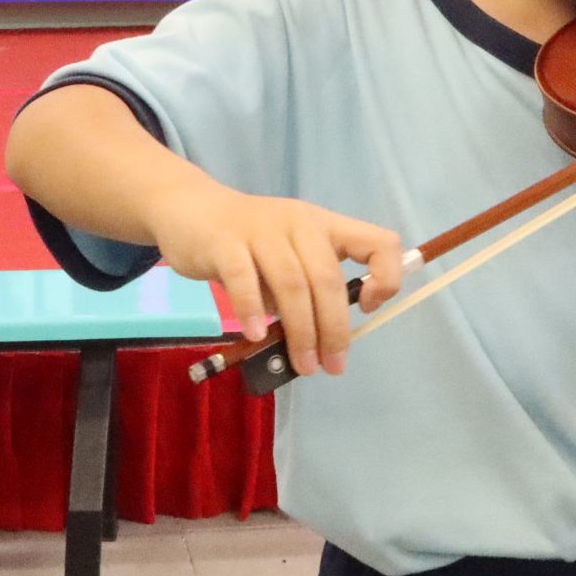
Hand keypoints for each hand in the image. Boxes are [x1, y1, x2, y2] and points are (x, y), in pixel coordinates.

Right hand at [149, 184, 403, 378]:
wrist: (190, 210)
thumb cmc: (247, 242)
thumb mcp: (288, 254)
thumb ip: (306, 288)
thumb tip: (321, 342)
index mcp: (324, 225)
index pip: (378, 241)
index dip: (386, 277)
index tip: (367, 309)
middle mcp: (299, 223)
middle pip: (327, 278)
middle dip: (334, 329)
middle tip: (332, 366)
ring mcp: (261, 230)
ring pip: (292, 283)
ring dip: (300, 330)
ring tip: (302, 364)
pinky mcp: (225, 241)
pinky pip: (244, 278)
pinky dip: (252, 309)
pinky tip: (254, 334)